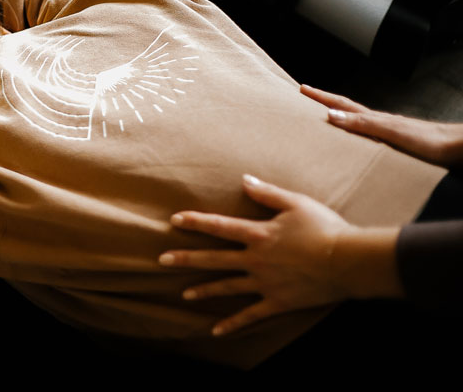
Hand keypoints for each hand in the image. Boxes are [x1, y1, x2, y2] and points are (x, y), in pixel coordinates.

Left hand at [159, 175, 357, 335]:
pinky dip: (233, 324)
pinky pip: (251, 315)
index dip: (195, 222)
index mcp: (258, 234)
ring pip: (227, 287)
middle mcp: (255, 259)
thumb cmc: (325, 227)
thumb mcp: (295, 203)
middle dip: (186, 258)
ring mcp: (265, 283)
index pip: (219, 226)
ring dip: (204, 290)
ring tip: (184, 294)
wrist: (349, 261)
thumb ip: (266, 192)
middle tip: (161, 260)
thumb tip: (243, 179)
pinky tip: (215, 330)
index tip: (174, 221)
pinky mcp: (278, 302)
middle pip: (214, 259)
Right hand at [302, 84, 462, 166]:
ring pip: (357, 123)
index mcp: (374, 118)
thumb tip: (330, 115)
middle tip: (307, 99)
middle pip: (347, 109)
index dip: (321, 96)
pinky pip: (367, 136)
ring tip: (324, 120)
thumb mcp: (390, 131)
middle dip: (325, 103)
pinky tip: (355, 143)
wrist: (455, 148)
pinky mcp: (396, 145)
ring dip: (339, 119)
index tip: (303, 89)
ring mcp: (387, 133)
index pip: (341, 104)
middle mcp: (379, 123)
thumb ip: (362, 123)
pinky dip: (355, 135)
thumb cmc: (428, 140)